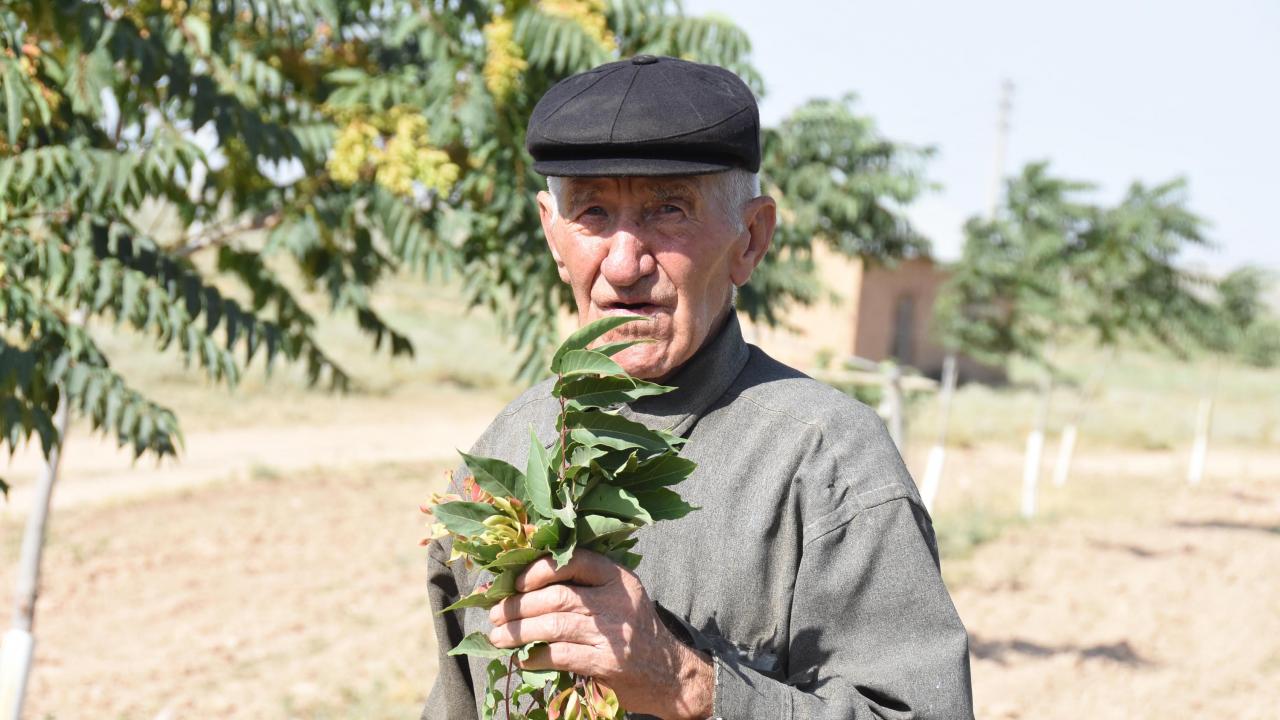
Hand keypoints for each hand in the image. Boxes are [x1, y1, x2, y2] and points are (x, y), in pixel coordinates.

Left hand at [487, 550, 712, 719]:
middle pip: (557, 595)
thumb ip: (584, 586)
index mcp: (617, 577)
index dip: (538, 570)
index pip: (573, 561)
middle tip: (495, 614)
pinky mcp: (606, 662)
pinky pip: (560, 654)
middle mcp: (616, 600)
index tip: (514, 583)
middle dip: (518, 605)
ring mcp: (612, 632)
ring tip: (499, 636)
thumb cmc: (633, 631)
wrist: (668, 674)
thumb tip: (523, 585)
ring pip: (554, 624)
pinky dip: (536, 656)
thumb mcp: (619, 597)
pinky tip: (524, 658)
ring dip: (519, 631)